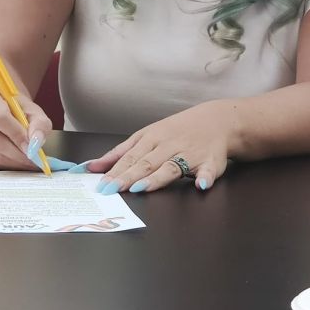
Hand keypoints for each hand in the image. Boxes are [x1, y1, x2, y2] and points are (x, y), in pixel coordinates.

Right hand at [0, 89, 53, 170]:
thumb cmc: (17, 109)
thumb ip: (39, 124)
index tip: (32, 146)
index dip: (17, 134)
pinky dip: (10, 164)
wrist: (2, 110)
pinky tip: (21, 162)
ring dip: (16, 161)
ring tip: (31, 161)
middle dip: (19, 153)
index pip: (0, 118)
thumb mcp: (33, 110)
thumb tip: (36, 142)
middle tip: (36, 159)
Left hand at [84, 101, 232, 193]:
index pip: (130, 157)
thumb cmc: (176, 131)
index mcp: (151, 139)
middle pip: (145, 163)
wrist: (216, 120)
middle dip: (127, 177)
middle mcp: (168, 146)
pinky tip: (200, 185)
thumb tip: (93, 167)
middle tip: (112, 189)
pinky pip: (208, 171)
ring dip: (156, 178)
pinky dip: (204, 177)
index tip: (102, 184)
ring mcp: (188, 154)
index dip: (115, 171)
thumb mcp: (146, 136)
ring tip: (141, 188)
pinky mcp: (209, 162)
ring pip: (170, 167)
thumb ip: (121, 153)